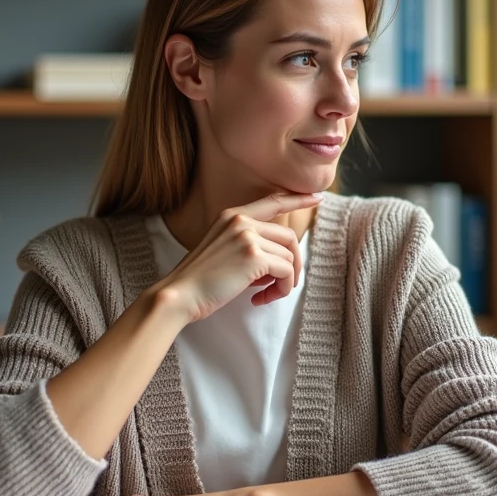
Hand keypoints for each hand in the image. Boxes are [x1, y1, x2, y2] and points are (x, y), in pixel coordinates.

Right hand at [156, 192, 321, 322]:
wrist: (179, 294)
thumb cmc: (199, 280)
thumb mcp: (222, 250)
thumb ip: (248, 244)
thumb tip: (280, 260)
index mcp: (232, 215)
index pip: (272, 201)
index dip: (297, 199)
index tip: (317, 197)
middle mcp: (241, 220)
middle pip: (289, 237)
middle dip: (292, 265)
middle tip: (281, 285)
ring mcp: (247, 236)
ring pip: (290, 257)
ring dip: (284, 282)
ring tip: (266, 295)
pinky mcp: (253, 256)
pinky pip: (286, 272)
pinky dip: (280, 289)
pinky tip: (261, 299)